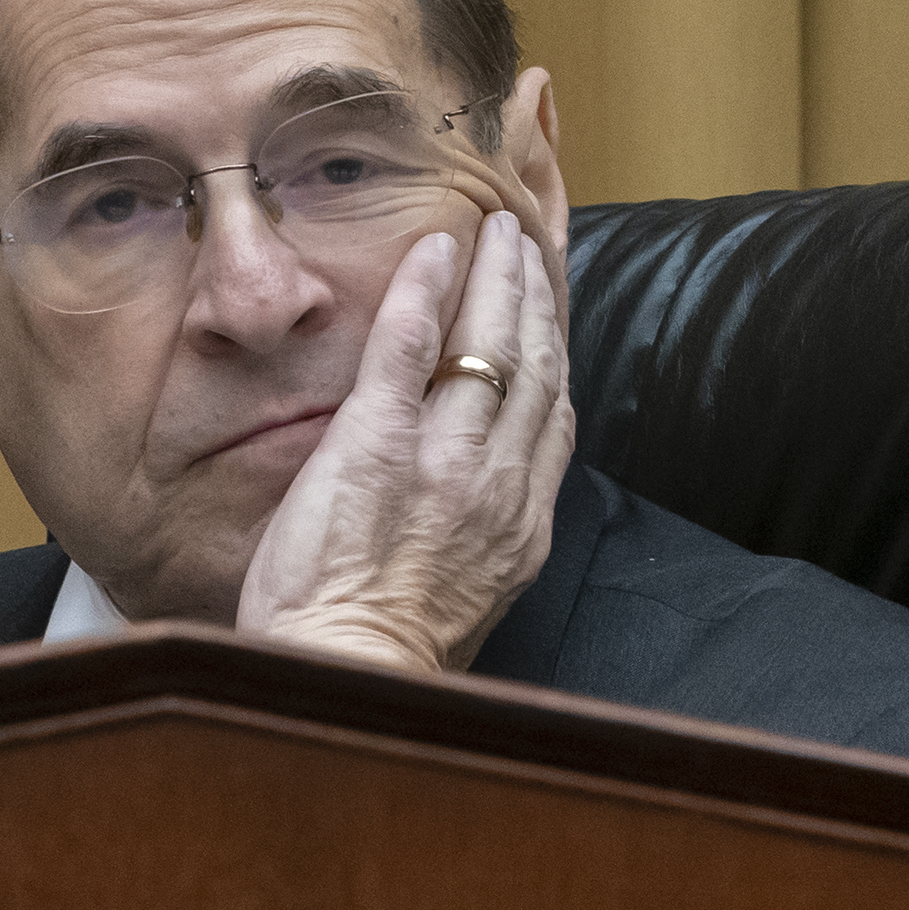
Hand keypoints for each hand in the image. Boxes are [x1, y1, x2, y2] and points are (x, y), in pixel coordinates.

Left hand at [235, 210, 575, 673]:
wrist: (350, 677)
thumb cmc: (393, 657)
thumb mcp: (473, 601)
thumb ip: (490, 539)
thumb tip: (484, 505)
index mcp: (524, 523)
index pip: (554, 414)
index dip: (558, 350)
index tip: (553, 308)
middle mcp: (500, 481)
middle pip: (534, 364)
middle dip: (536, 294)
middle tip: (528, 242)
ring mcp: (444, 458)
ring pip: (490, 344)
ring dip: (497, 277)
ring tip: (496, 232)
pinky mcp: (378, 443)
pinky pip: (409, 346)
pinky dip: (426, 289)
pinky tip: (436, 248)